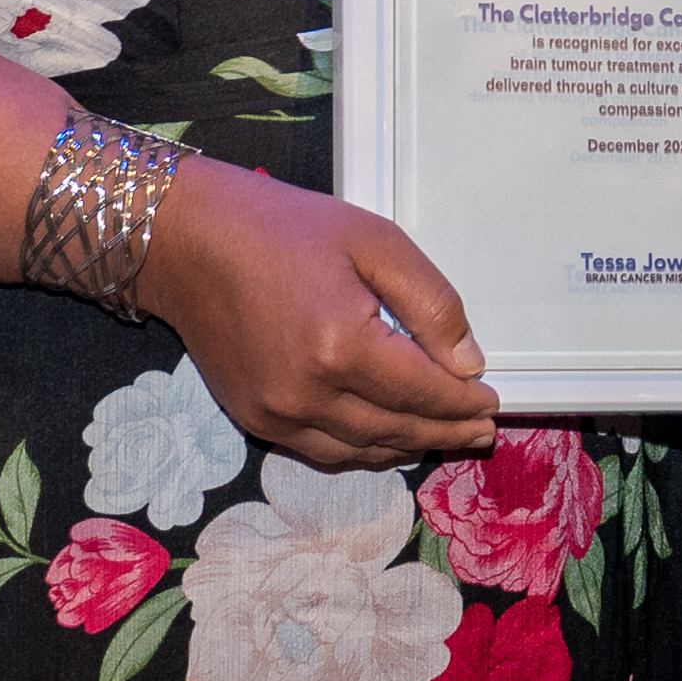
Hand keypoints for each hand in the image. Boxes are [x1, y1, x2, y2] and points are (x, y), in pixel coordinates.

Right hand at [143, 163, 498, 471]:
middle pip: (398, 429)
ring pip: (362, 451)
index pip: (424, 392)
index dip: (464, 402)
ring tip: (446, 437)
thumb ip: (430, 304)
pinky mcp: (254, 419)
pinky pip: (323, 452)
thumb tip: (468, 364)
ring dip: (409, 447)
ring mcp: (276, 414)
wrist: (188, 242)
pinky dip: (363, 451)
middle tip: (482, 431)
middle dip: (447, 431)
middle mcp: (307, 394)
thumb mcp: (374, 241)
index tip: (493, 401)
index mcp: (341, 346)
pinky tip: (389, 439)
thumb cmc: (283, 229)